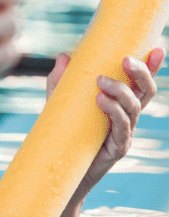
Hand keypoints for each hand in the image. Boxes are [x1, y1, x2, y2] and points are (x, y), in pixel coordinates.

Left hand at [47, 48, 165, 195]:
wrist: (59, 167)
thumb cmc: (63, 131)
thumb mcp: (59, 101)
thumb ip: (61, 80)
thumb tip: (64, 56)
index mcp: (119, 103)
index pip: (139, 82)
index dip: (151, 67)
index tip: (157, 49)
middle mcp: (128, 116)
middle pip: (146, 92)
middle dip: (141, 74)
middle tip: (125, 60)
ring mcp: (125, 132)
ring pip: (134, 108)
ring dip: (121, 91)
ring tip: (100, 81)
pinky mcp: (117, 147)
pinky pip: (122, 127)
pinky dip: (114, 112)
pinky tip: (101, 101)